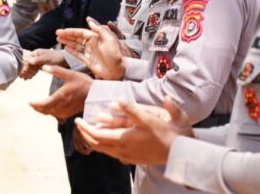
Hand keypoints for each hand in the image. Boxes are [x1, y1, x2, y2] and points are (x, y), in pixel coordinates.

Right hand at [19, 48, 67, 79]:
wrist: (65, 60)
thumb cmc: (56, 58)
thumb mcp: (47, 59)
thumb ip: (38, 60)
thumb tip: (29, 60)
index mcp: (36, 53)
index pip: (27, 59)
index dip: (24, 66)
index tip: (22, 73)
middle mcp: (36, 56)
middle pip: (27, 63)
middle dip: (25, 70)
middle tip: (22, 77)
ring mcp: (38, 61)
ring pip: (30, 67)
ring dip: (27, 72)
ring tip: (25, 78)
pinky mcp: (41, 65)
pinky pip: (34, 69)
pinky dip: (32, 73)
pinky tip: (29, 77)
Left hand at [29, 65, 91, 120]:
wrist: (97, 94)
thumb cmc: (84, 82)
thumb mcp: (70, 74)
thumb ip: (56, 70)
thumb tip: (43, 67)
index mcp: (61, 96)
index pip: (44, 104)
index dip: (35, 104)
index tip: (29, 102)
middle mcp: (63, 105)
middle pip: (46, 110)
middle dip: (38, 108)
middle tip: (32, 105)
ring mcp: (67, 110)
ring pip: (51, 114)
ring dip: (44, 111)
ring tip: (38, 107)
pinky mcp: (70, 113)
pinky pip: (58, 116)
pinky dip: (51, 113)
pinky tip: (50, 109)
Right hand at [56, 17, 125, 79]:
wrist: (119, 70)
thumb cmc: (116, 55)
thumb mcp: (110, 39)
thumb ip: (100, 30)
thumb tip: (90, 21)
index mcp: (96, 38)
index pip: (81, 32)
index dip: (71, 31)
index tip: (62, 31)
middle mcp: (92, 44)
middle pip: (77, 38)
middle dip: (67, 35)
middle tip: (57, 33)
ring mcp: (90, 53)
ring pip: (76, 46)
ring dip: (67, 42)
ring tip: (58, 39)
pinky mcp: (89, 61)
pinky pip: (78, 55)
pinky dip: (72, 51)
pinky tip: (66, 48)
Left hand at [74, 97, 193, 165]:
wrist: (181, 154)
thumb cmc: (168, 133)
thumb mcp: (150, 117)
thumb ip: (133, 109)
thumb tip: (118, 99)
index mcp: (124, 139)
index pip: (96, 135)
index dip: (84, 128)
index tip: (77, 120)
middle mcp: (123, 150)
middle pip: (96, 144)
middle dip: (85, 134)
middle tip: (79, 125)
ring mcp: (128, 156)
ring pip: (104, 150)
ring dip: (94, 140)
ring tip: (89, 131)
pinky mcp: (133, 159)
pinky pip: (113, 153)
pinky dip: (104, 146)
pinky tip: (106, 140)